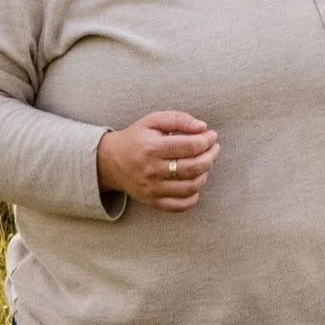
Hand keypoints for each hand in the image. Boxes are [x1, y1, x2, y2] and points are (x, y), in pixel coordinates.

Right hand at [97, 111, 219, 212]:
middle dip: (211, 156)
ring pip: (191, 187)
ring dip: (205, 174)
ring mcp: (152, 188)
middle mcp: (151, 170)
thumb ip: (178, 119)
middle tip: (214, 149)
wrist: (110, 161)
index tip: (212, 136)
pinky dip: (194, 196)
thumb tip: (202, 127)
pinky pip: (181, 205)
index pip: (190, 146)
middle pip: (194, 167)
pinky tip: (194, 182)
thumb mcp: (153, 121)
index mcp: (151, 148)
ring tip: (204, 163)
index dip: (207, 140)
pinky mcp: (152, 201)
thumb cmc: (137, 138)